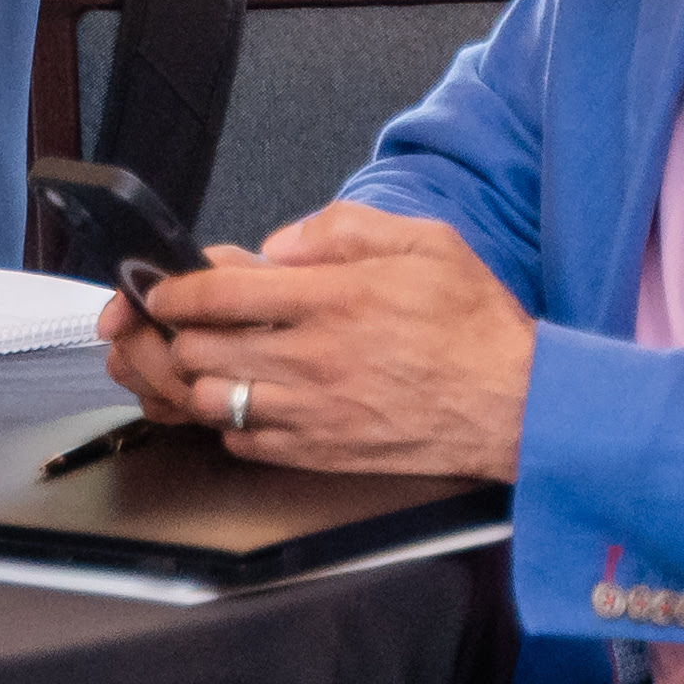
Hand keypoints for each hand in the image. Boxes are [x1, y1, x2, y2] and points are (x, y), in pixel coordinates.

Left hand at [96, 204, 535, 479]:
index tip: (162, 287)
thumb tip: (276, 244)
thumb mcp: (425, 243)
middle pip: (198, 349)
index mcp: (334, 300)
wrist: (520, 406)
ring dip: (196, 378)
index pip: (219, 293)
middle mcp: (314, 359)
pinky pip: (244, 443)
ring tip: (202, 362)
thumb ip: (342, 229)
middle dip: (172, 332)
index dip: (174, 289)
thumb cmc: (475, 325)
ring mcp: (314, 412)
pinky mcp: (322, 453)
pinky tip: (243, 402)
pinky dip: (229, 423)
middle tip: (171, 323)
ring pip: (211, 400)